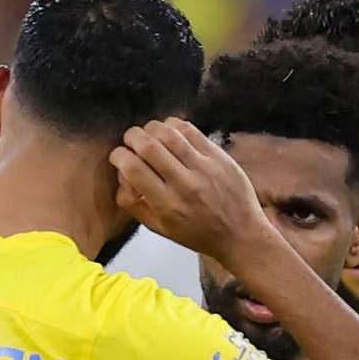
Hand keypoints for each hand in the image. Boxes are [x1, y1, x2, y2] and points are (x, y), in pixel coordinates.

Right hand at [109, 120, 267, 264]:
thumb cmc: (198, 233)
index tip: (118, 156)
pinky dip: (174, 125)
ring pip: (169, 133)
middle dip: (131, 136)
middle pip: (148, 146)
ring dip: (151, 128)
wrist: (240, 234)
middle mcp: (184, 184)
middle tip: (130, 140)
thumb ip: (135, 205)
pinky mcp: (219, 156)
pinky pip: (191, 130)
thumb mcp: (159, 228)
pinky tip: (169, 132)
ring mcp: (204, 167)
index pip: (133, 168)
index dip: (118, 155)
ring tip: (148, 133)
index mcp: (166, 204)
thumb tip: (121, 178)